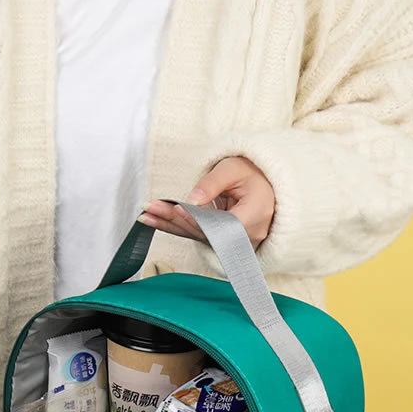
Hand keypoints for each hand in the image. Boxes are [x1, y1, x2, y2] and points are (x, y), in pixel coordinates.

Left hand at [139, 156, 275, 248]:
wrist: (266, 187)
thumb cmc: (253, 174)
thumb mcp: (235, 169)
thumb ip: (213, 183)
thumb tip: (192, 199)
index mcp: (253, 218)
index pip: (219, 224)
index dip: (196, 218)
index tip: (175, 209)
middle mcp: (242, 237)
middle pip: (203, 231)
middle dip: (174, 220)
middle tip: (149, 209)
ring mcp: (230, 242)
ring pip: (196, 235)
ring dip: (169, 224)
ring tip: (146, 214)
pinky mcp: (218, 240)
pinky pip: (194, 234)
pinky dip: (174, 226)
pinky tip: (153, 220)